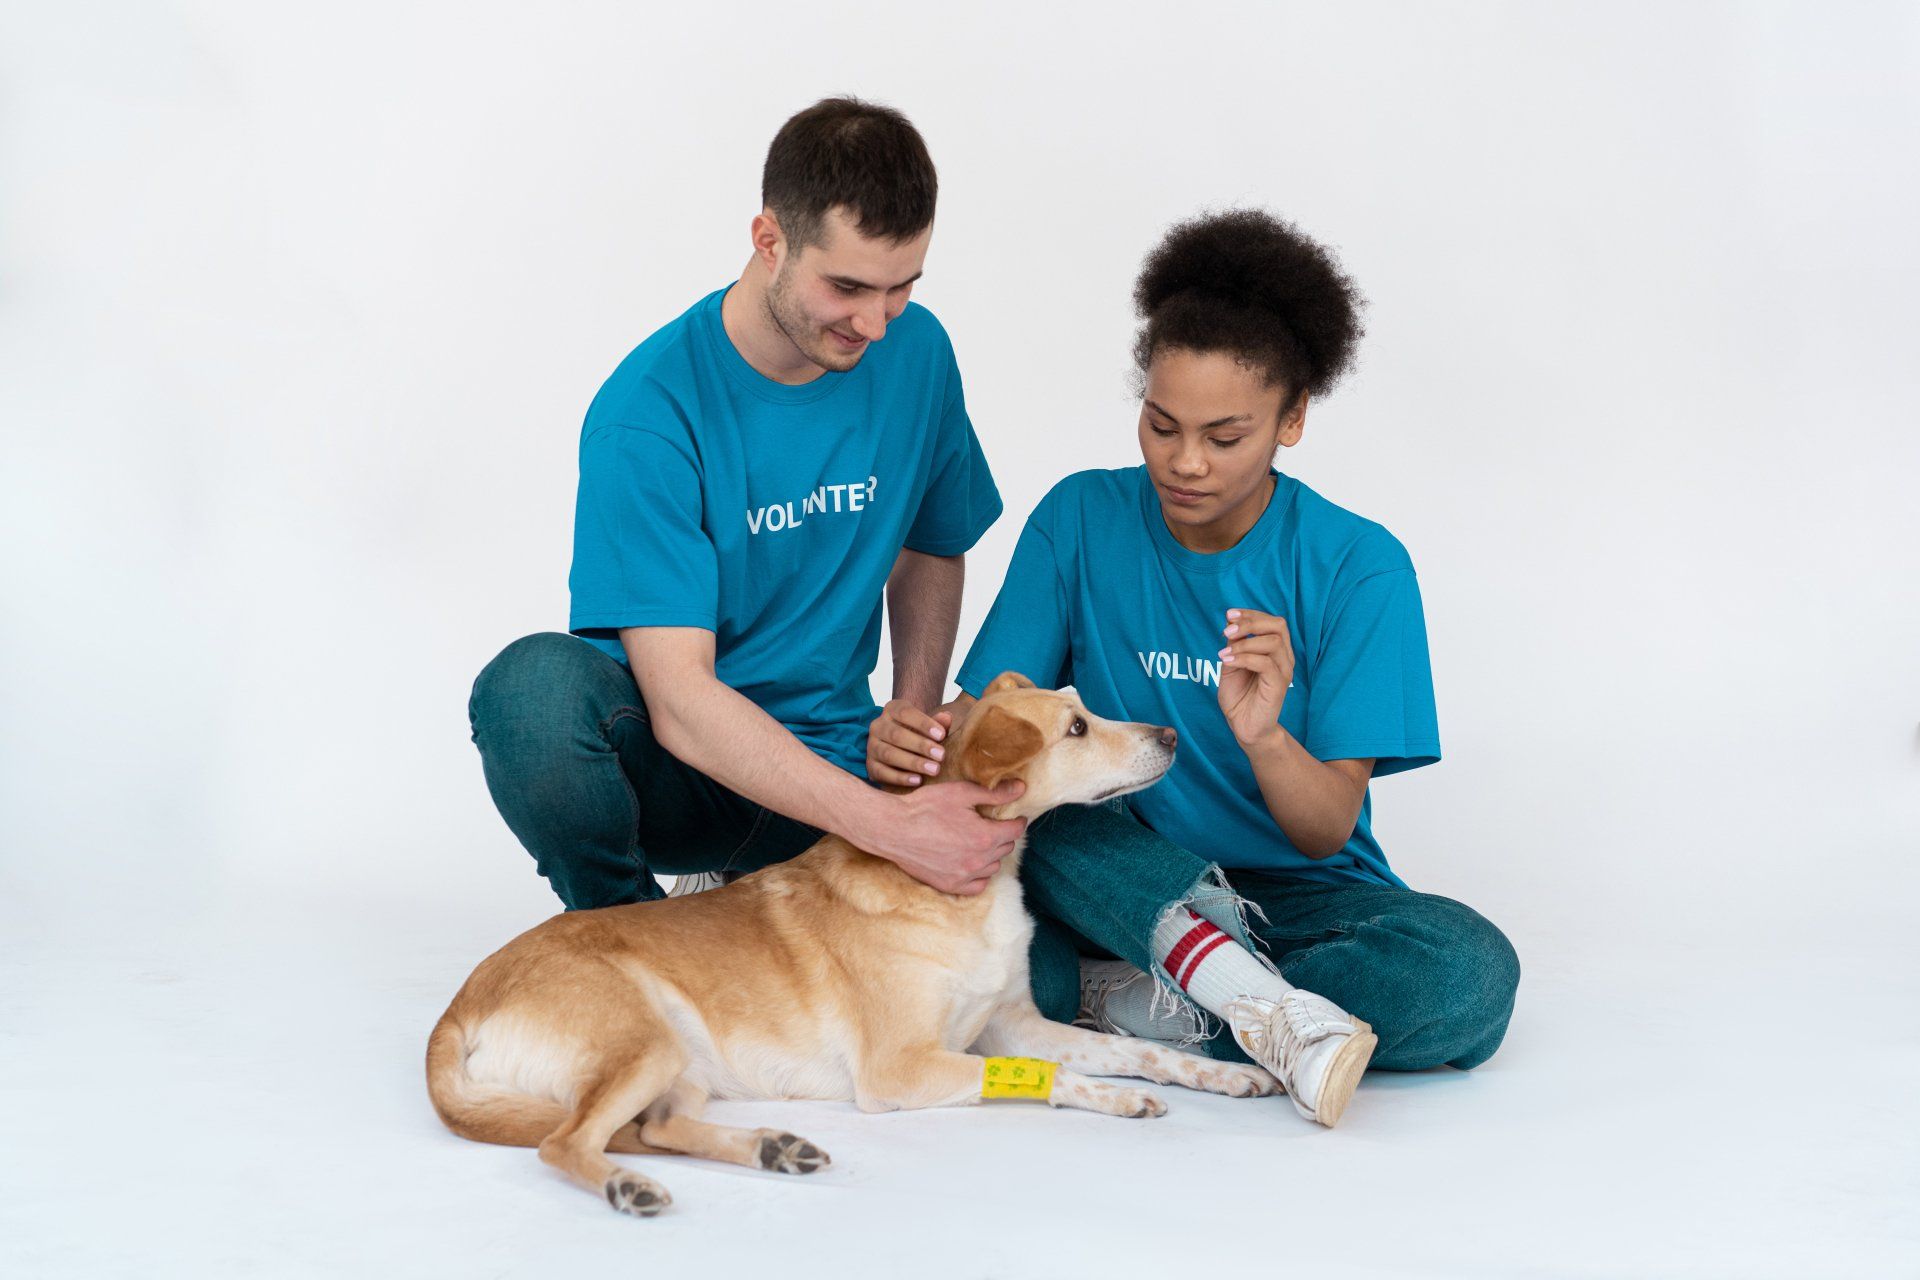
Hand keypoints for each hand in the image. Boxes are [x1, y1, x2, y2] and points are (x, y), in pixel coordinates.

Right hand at [858, 779, 1026, 895]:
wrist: (894, 829)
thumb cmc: (926, 807)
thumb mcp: (962, 792)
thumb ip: (995, 793)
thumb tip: (1022, 788)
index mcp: (985, 837)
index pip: (1016, 830)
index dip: (1017, 820)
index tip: (1013, 815)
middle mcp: (979, 861)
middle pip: (1006, 848)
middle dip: (1003, 834)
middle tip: (992, 824)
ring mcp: (964, 876)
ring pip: (994, 866)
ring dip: (992, 853)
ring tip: (980, 840)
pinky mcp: (950, 885)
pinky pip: (978, 885)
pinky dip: (980, 875)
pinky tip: (973, 862)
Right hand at [866, 696, 973, 787]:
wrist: (902, 749)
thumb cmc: (919, 734)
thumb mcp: (929, 727)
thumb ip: (938, 723)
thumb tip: (947, 717)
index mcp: (891, 710)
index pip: (905, 713)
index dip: (923, 723)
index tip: (942, 735)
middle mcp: (878, 726)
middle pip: (896, 734)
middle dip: (920, 745)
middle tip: (941, 755)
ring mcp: (872, 747)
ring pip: (889, 754)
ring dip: (912, 762)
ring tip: (934, 769)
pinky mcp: (870, 766)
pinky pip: (882, 773)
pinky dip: (900, 778)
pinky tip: (918, 780)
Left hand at [1216, 607, 1295, 747]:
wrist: (1244, 726)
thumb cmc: (1239, 696)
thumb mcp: (1231, 664)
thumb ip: (1234, 645)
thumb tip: (1231, 624)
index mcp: (1276, 650)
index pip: (1272, 622)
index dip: (1251, 614)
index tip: (1229, 615)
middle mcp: (1284, 658)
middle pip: (1278, 626)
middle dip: (1251, 622)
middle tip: (1227, 631)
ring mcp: (1284, 671)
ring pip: (1273, 642)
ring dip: (1245, 642)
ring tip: (1224, 653)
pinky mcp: (1279, 686)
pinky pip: (1266, 663)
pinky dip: (1244, 658)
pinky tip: (1228, 661)